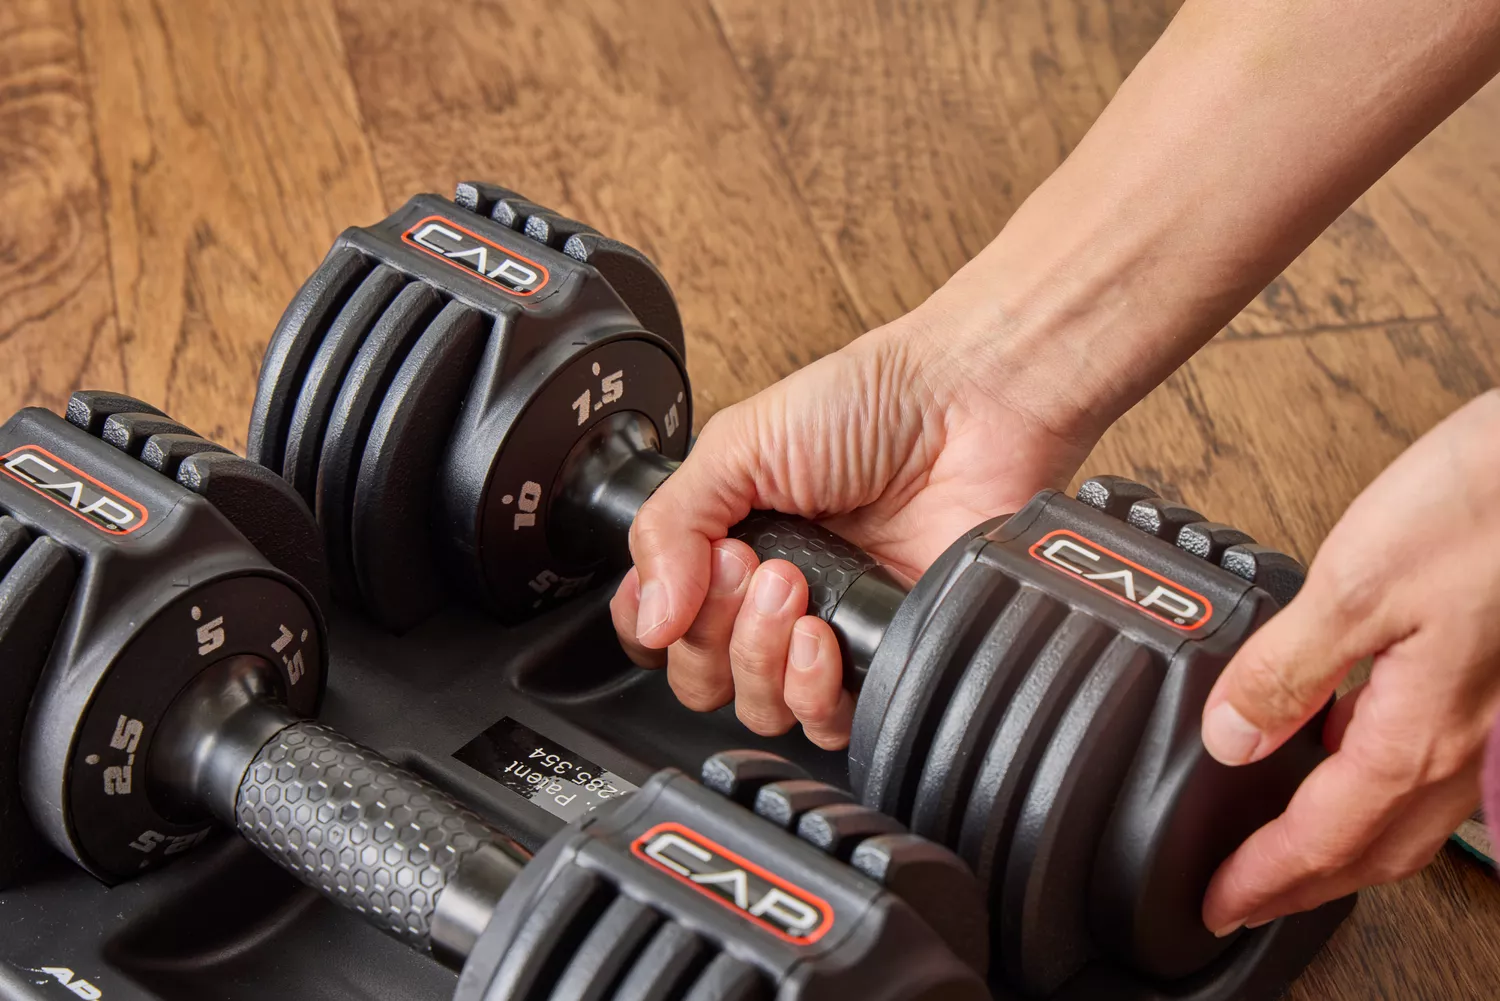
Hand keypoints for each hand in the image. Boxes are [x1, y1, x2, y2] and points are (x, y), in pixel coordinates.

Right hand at [611, 297, 1097, 748]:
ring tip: (793, 585)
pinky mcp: (885, 661)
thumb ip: (671, 526)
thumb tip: (647, 617)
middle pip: (701, 677)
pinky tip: (821, 635)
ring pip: (758, 710)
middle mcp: (772, 598)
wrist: (967, 408)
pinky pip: (829, 722)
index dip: (650, 621)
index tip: (671, 585)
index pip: (656, 624)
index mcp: (726, 544)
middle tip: (749, 566)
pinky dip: (812, 688)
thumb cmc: (867, 405)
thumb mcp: (738, 445)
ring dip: (759, 655)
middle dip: (711, 630)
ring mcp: (827, 634)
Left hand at [1201, 389, 1499, 935]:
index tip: (1217, 904)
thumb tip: (1230, 736)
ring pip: (1403, 815)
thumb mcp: (1355, 586)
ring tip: (1279, 842)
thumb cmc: (1485, 511)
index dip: (1262, 879)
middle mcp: (1459, 744)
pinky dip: (1369, 780)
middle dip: (1302, 884)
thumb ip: (1286, 670)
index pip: (1324, 839)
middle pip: (1372, 850)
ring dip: (1340, 841)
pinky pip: (1420, 762)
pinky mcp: (1483, 683)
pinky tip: (1337, 746)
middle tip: (1245, 896)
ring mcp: (1480, 719)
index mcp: (1418, 734)